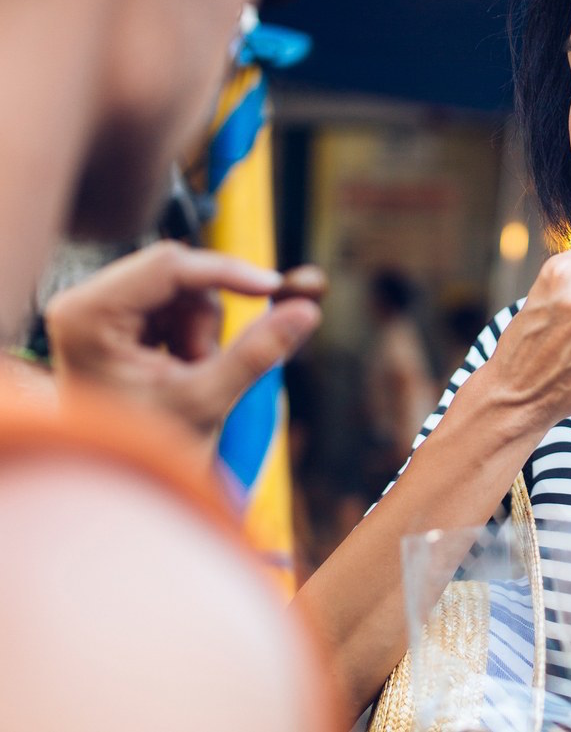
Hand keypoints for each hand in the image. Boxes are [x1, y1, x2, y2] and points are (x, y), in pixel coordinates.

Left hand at [44, 241, 321, 451]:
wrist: (117, 478)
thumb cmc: (149, 447)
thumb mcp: (208, 398)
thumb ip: (259, 351)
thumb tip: (309, 311)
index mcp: (88, 316)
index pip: (168, 267)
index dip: (226, 271)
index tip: (272, 286)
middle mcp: (85, 301)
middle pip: (174, 271)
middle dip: (206, 317)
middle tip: (208, 361)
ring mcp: (99, 306)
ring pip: (181, 286)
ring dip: (201, 328)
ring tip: (190, 373)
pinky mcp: (117, 314)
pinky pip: (176, 301)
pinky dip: (192, 332)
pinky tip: (179, 366)